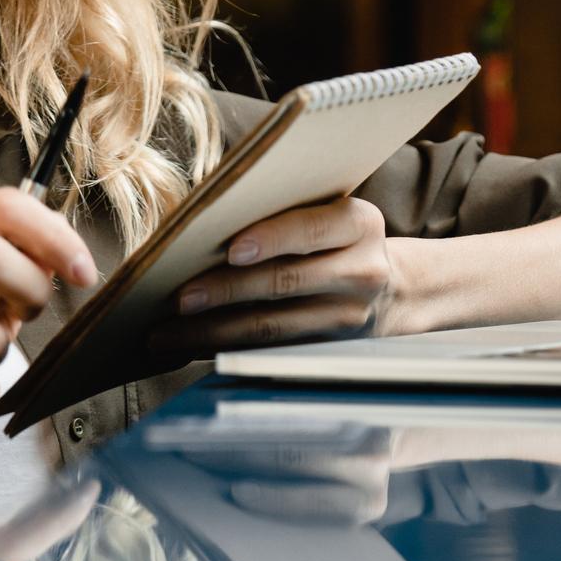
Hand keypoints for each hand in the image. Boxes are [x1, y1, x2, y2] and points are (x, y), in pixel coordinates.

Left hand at [148, 196, 396, 363]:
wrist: (394, 287)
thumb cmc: (334, 236)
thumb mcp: (328, 212)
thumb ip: (283, 211)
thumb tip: (199, 223)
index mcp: (360, 223)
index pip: (312, 229)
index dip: (272, 238)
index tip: (232, 250)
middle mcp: (362, 270)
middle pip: (285, 281)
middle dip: (225, 291)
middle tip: (178, 298)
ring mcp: (349, 316)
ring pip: (273, 326)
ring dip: (213, 330)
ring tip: (166, 332)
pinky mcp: (328, 349)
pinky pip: (269, 349)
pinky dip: (225, 347)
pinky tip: (188, 346)